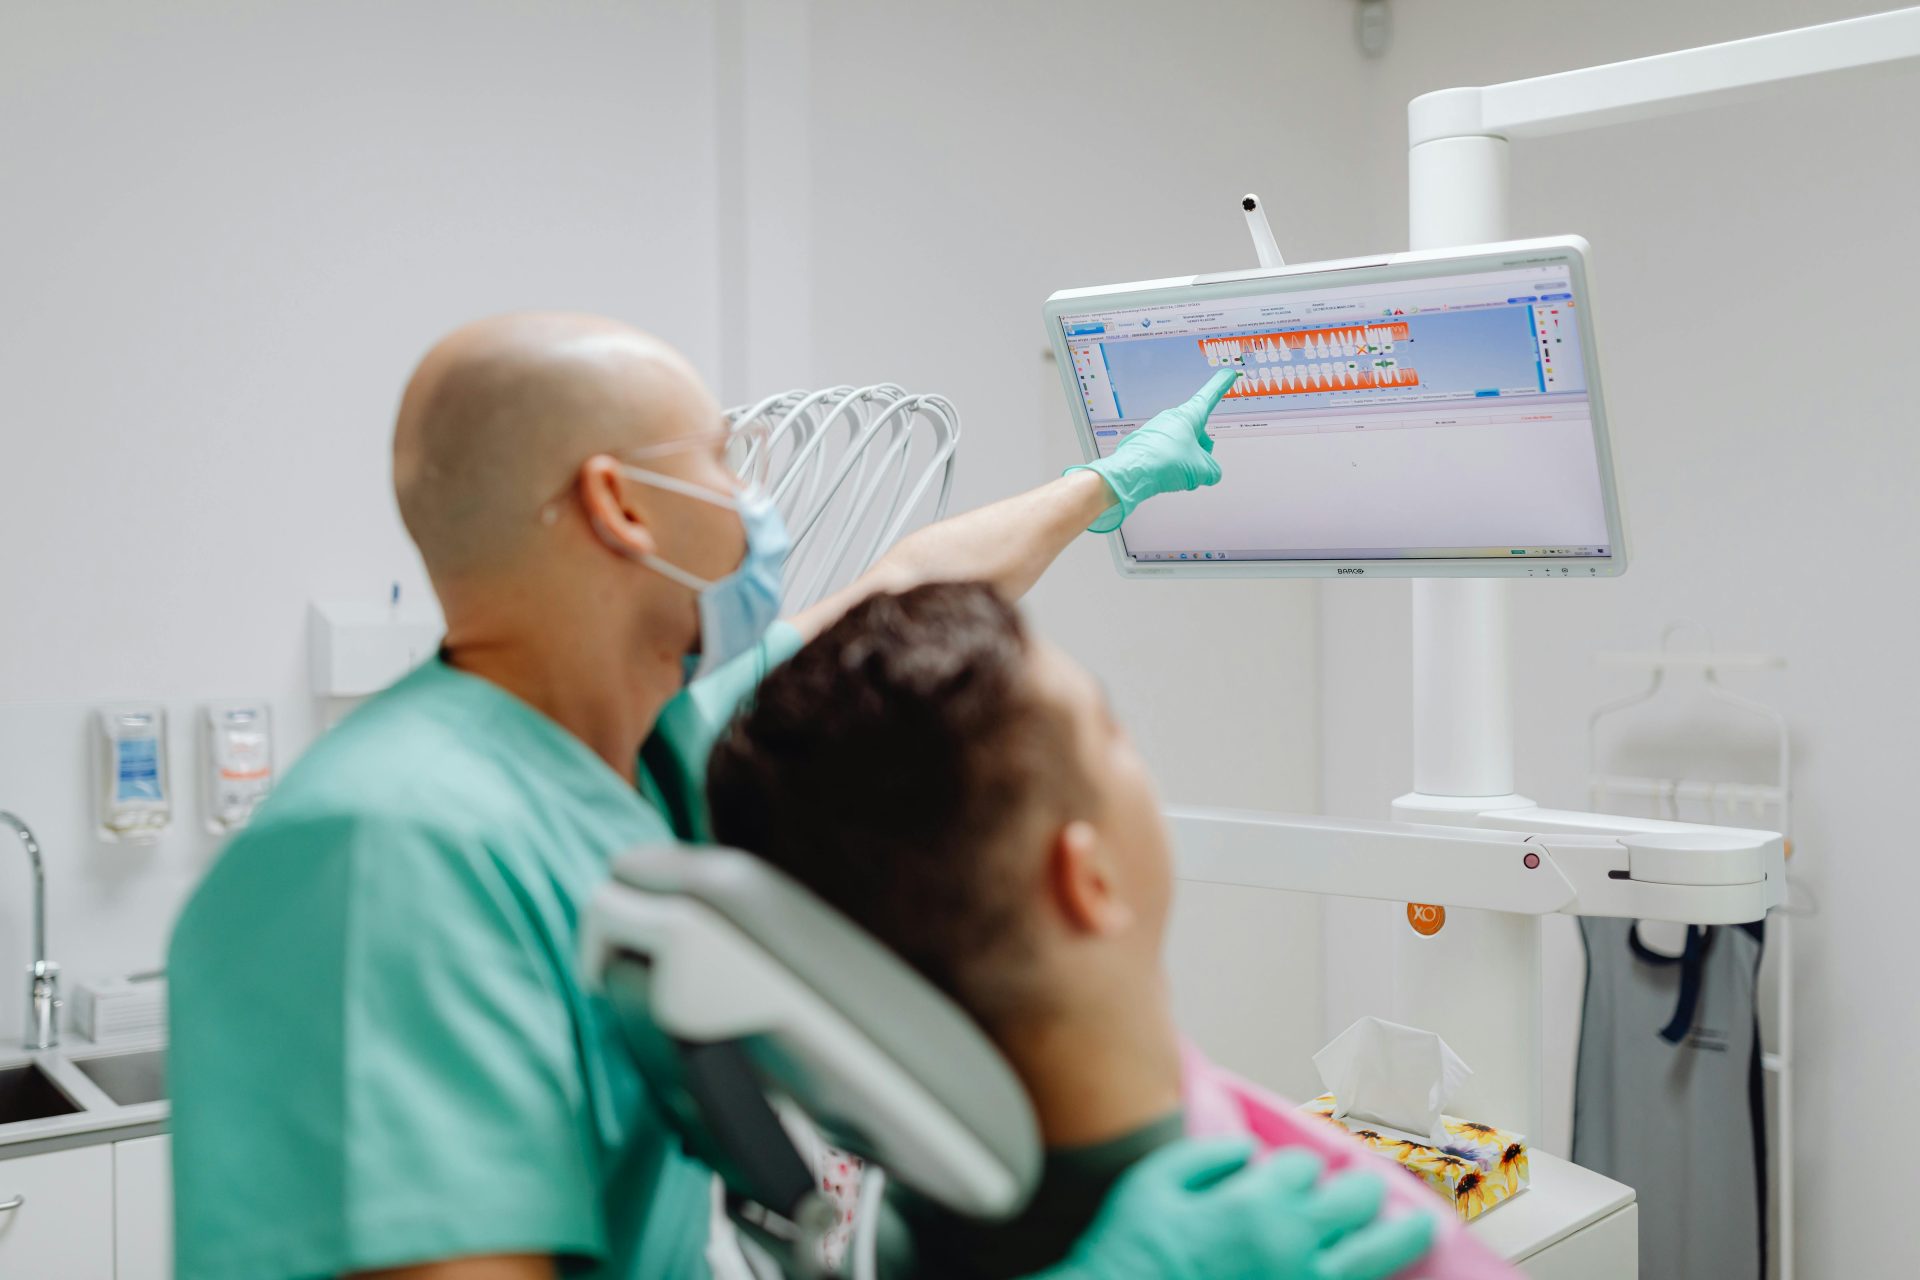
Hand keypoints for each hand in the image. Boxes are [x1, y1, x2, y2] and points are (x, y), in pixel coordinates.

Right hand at [1039, 1139, 1435, 1279]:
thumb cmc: (1131, 1248)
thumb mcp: (1154, 1182)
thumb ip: (1207, 1156)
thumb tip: (1247, 1153)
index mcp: (1255, 1203)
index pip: (1304, 1166)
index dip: (1299, 1167)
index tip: (1289, 1175)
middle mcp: (1292, 1244)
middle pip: (1357, 1200)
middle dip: (1364, 1185)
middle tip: (1369, 1183)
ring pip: (1376, 1254)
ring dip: (1402, 1232)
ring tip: (1422, 1224)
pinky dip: (1376, 1278)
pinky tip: (1386, 1270)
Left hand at [1067, 369, 1238, 532]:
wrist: (1131, 473)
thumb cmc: (1163, 462)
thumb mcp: (1202, 470)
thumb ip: (1213, 471)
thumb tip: (1210, 474)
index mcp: (1189, 416)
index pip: (1210, 396)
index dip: (1221, 386)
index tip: (1227, 374)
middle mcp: (1172, 418)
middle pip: (1197, 432)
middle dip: (1202, 451)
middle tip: (1200, 468)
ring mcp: (1157, 429)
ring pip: (1182, 445)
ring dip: (1186, 461)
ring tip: (1179, 476)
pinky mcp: (1146, 442)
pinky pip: (1166, 452)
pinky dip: (1170, 465)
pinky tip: (1166, 477)